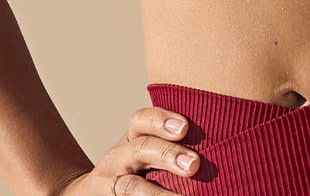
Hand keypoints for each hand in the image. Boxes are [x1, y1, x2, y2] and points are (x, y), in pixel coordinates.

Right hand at [50, 105, 201, 193]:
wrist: (87, 194)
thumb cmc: (133, 168)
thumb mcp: (143, 149)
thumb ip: (168, 144)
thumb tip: (222, 143)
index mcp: (132, 138)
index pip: (142, 120)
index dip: (162, 120)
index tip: (185, 127)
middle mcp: (119, 158)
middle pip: (142, 149)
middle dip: (168, 155)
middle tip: (194, 164)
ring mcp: (111, 184)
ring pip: (131, 186)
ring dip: (157, 193)